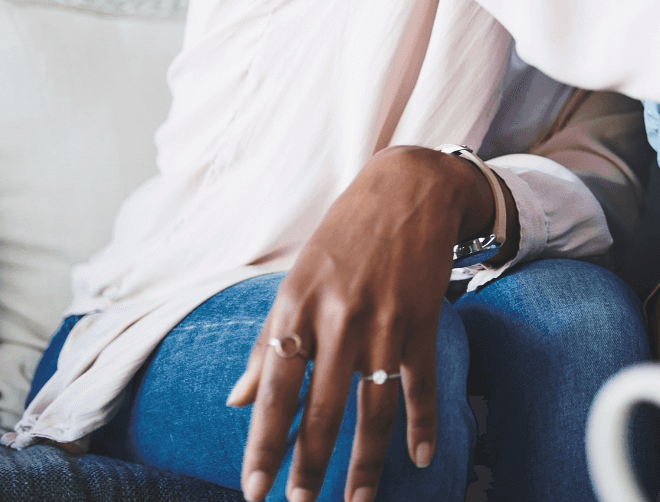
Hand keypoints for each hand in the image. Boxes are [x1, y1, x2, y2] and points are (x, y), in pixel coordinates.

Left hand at [225, 146, 493, 501]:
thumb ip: (267, 342)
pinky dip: (423, 424)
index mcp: (297, 309)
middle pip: (321, 410)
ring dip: (366, 462)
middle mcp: (338, 321)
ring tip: (358, 501)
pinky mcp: (422, 320)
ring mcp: (384, 323)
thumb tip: (236, 401)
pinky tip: (420, 457)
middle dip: (310, 466)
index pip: (273, 392)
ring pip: (372, 408)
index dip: (264, 445)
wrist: (408, 187)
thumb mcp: (295, 280)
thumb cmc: (344, 235)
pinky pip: (421, 384)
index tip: (254, 490)